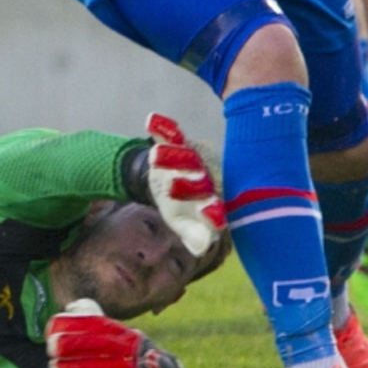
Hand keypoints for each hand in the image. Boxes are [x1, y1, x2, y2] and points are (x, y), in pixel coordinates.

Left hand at [46, 303, 188, 367]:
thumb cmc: (128, 351)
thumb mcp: (118, 331)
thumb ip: (96, 320)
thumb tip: (71, 308)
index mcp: (123, 333)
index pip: (96, 325)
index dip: (72, 325)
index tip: (53, 327)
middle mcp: (128, 350)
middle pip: (95, 346)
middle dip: (69, 346)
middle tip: (50, 348)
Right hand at [142, 112, 224, 259]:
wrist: (168, 178)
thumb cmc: (181, 206)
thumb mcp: (183, 222)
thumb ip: (194, 234)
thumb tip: (204, 246)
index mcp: (208, 200)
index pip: (212, 206)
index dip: (211, 212)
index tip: (214, 219)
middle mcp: (202, 177)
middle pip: (198, 179)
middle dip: (189, 183)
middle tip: (174, 186)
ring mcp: (188, 158)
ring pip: (184, 155)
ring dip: (171, 155)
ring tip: (155, 155)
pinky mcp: (173, 142)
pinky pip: (169, 133)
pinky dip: (162, 127)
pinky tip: (152, 121)